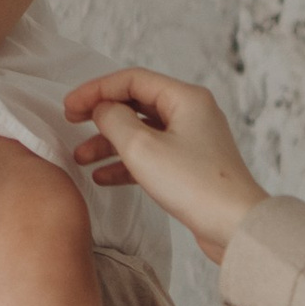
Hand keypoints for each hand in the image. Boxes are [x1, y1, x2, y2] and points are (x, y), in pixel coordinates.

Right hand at [65, 67, 267, 269]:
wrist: (235, 225)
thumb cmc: (195, 185)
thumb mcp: (143, 148)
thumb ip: (114, 120)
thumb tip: (102, 109)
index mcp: (185, 98)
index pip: (132, 80)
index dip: (96, 89)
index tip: (69, 105)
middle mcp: (191, 113)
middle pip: (136, 103)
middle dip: (101, 115)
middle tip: (72, 122)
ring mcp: (192, 140)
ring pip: (141, 132)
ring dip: (109, 142)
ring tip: (81, 158)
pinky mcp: (191, 165)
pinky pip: (152, 155)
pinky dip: (126, 163)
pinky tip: (103, 176)